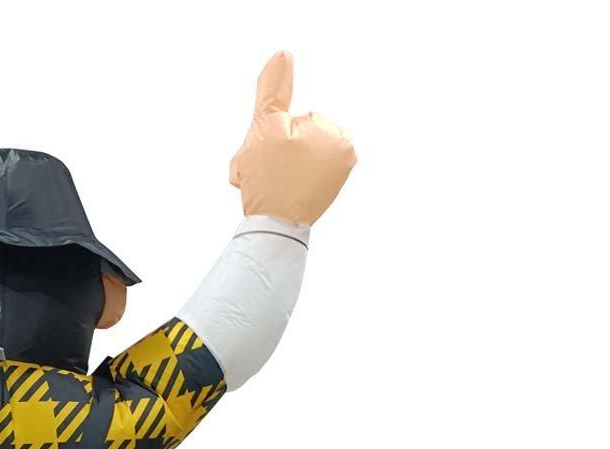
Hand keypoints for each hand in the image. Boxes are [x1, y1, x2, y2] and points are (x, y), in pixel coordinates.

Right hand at [229, 51, 355, 225]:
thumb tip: (283, 56)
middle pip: (294, 139)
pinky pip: (296, 177)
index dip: (272, 135)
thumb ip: (274, 90)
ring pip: (291, 159)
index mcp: (337, 135)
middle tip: (265, 172)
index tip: (271, 157)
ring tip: (268, 184)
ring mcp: (334, 177)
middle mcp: (344, 154)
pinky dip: (281, 181)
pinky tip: (275, 192)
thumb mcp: (266, 127)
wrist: (272, 231)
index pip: (292, 120)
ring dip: (272, 168)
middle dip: (272, 152)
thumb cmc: (269, 179)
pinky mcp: (322, 194)